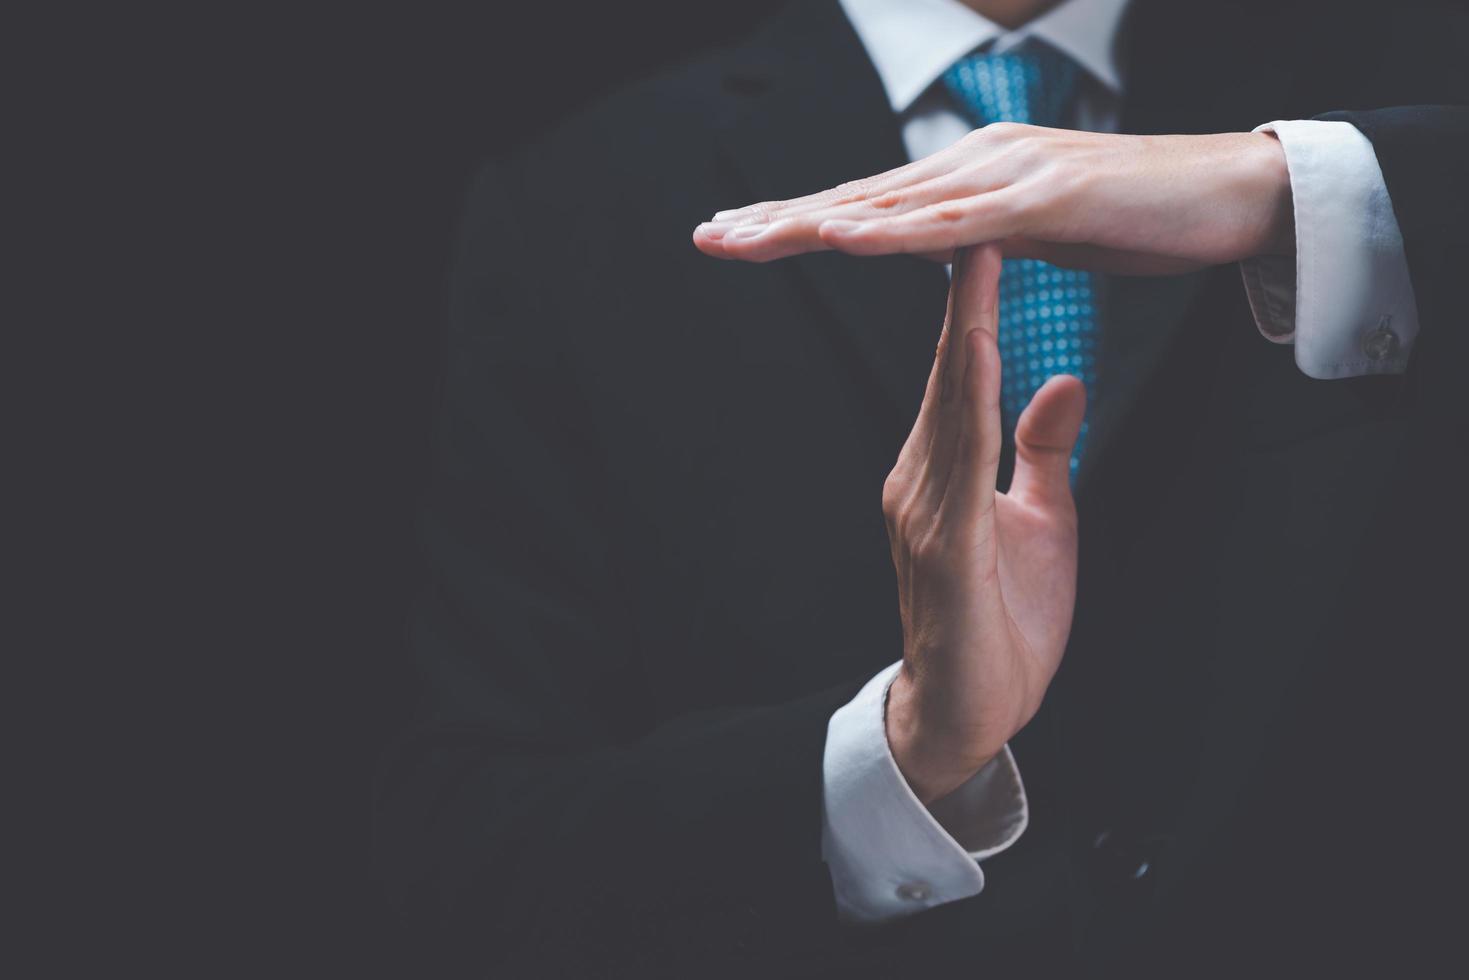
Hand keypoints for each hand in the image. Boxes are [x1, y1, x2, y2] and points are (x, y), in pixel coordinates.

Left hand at [693, 125, 1292, 274]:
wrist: (1234, 195)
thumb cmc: (1142, 217)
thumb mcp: (1043, 232)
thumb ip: (985, 238)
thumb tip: (939, 251)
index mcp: (973, 180)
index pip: (870, 205)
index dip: (800, 221)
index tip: (740, 237)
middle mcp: (977, 167)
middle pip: (861, 199)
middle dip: (780, 220)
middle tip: (708, 236)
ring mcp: (1009, 177)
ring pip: (891, 206)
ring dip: (813, 224)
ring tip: (746, 238)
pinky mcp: (1046, 199)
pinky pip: (956, 224)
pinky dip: (894, 232)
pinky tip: (841, 239)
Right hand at [881, 245, 1085, 804]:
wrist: (970, 715)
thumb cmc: (1001, 623)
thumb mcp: (1041, 523)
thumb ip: (1041, 453)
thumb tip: (1061, 379)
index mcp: (938, 473)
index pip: (955, 375)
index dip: (972, 305)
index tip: (990, 236)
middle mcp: (918, 482)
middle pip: (941, 375)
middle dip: (960, 294)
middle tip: (974, 210)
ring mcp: (922, 514)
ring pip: (942, 406)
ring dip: (959, 329)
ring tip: (975, 259)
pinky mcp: (941, 551)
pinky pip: (956, 464)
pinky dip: (964, 403)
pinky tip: (974, 355)